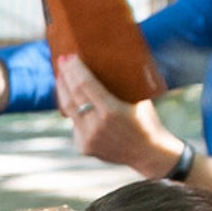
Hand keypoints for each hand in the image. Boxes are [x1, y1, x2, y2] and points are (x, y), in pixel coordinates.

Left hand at [56, 54, 182, 178]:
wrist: (149, 154)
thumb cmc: (147, 122)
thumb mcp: (139, 100)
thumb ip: (122, 87)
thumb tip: (110, 61)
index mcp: (111, 111)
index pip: (86, 85)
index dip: (75, 69)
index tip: (69, 56)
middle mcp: (96, 126)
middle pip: (73, 95)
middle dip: (66, 76)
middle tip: (62, 60)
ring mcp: (88, 138)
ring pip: (69, 110)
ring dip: (63, 91)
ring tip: (62, 76)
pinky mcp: (83, 147)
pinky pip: (74, 123)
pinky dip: (72, 109)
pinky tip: (70, 97)